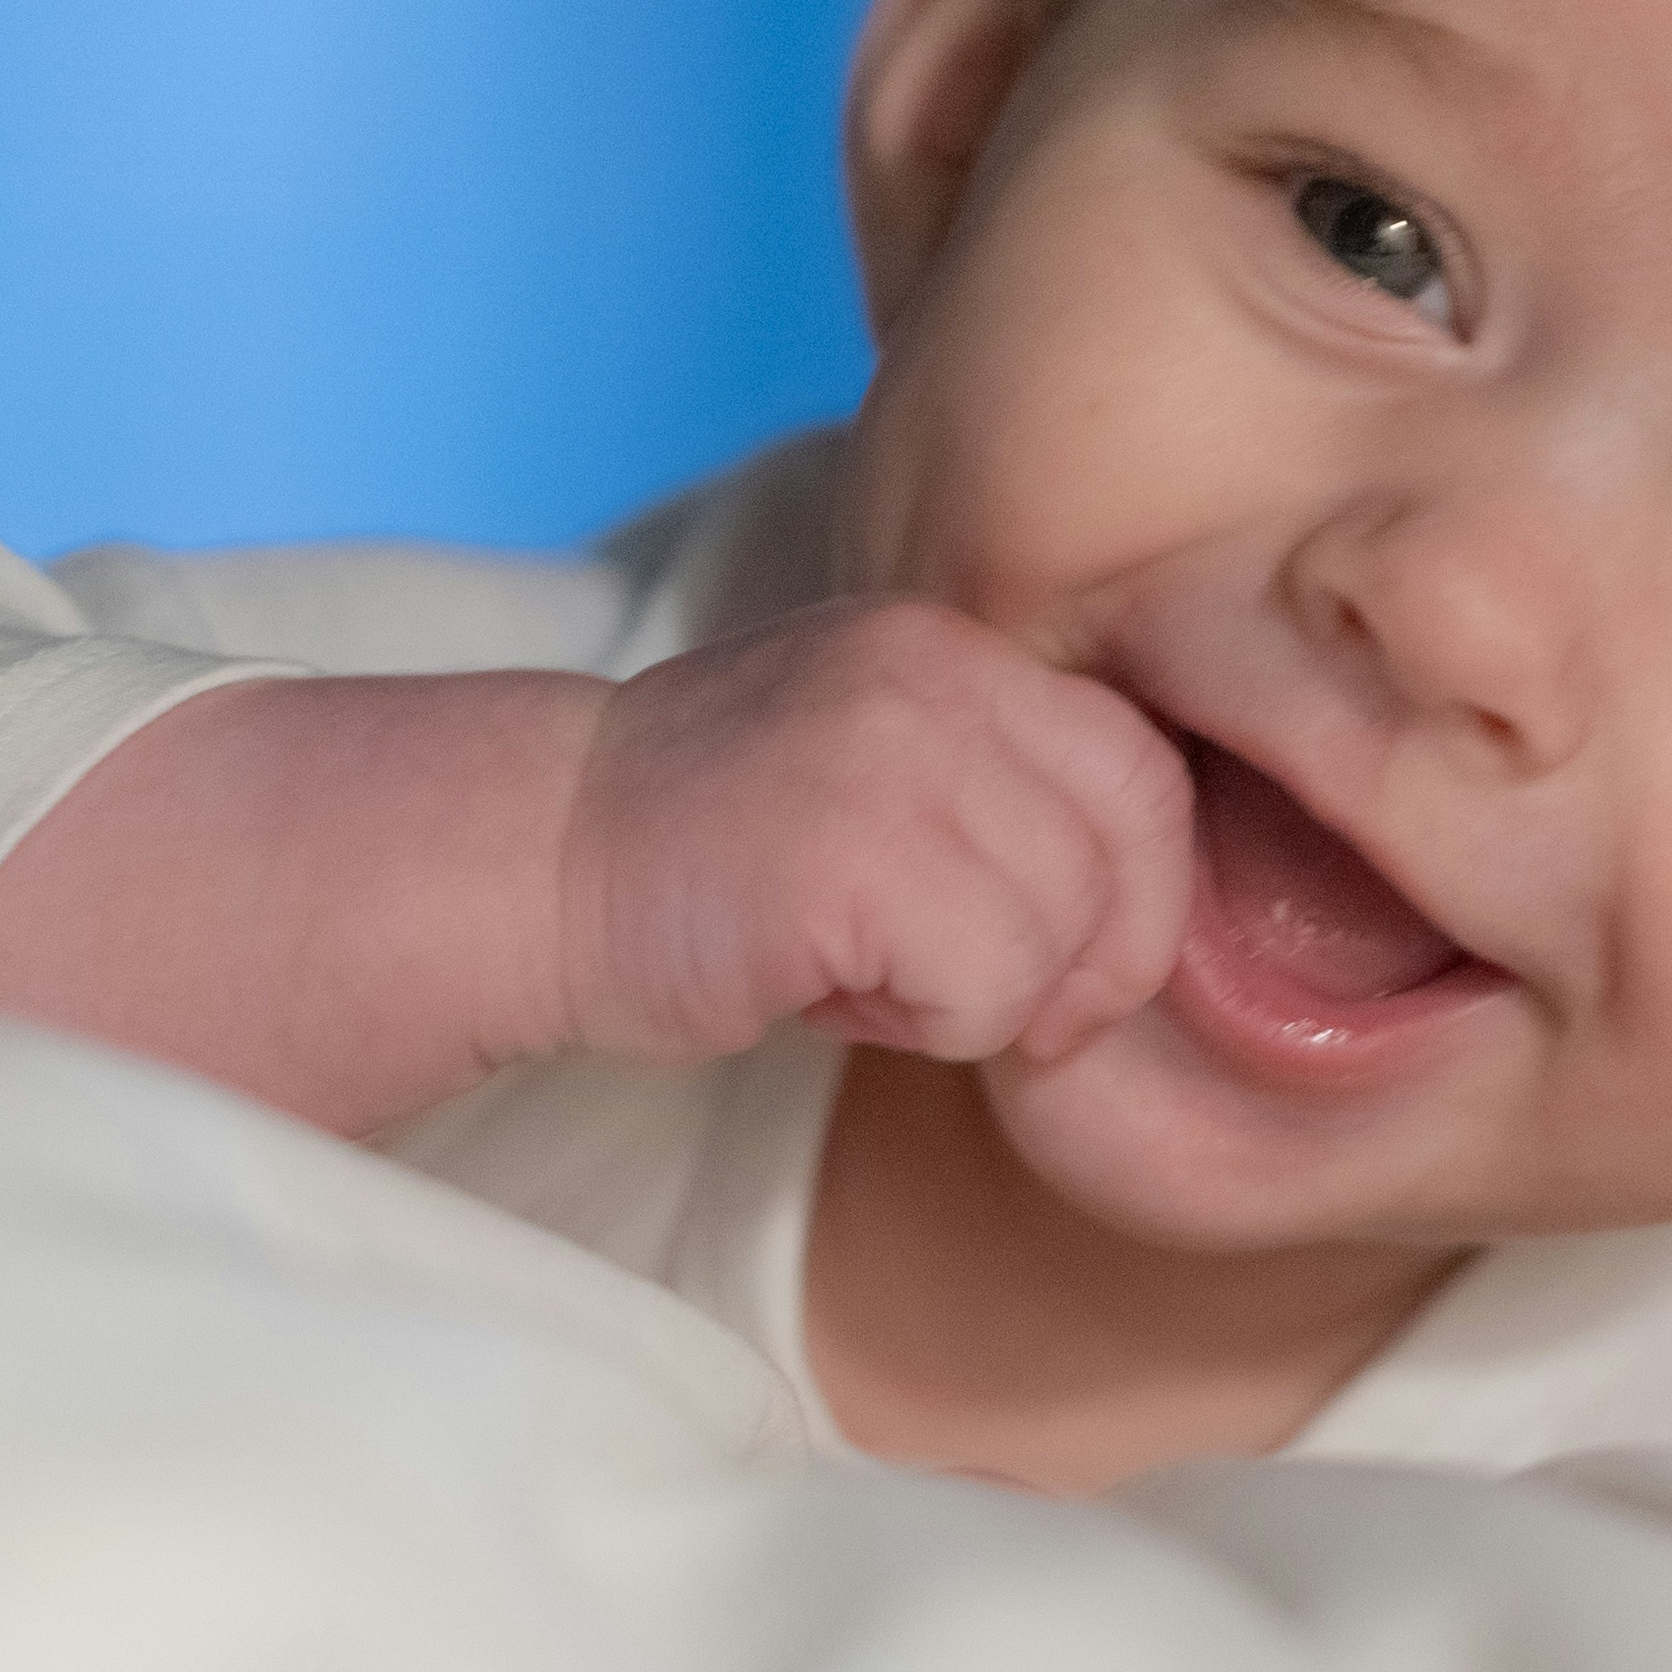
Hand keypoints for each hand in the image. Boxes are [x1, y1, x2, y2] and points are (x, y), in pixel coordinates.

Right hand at [543, 597, 1195, 1068]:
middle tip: (999, 1011)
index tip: (1068, 972)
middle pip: (1129, 848)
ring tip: (871, 977)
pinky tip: (831, 990)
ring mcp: (889, 746)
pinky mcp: (845, 844)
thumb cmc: (711, 860)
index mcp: (953, 649)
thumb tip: (1144, 939)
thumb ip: (1009, 812)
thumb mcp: (880, 782)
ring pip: (1063, 926)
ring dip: (988, 1000)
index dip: (1140, 895)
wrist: (527, 864)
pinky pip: (987, 980)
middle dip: (1096, 963)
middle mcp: (934, 671)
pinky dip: (930, 1022)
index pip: (1141, 769)